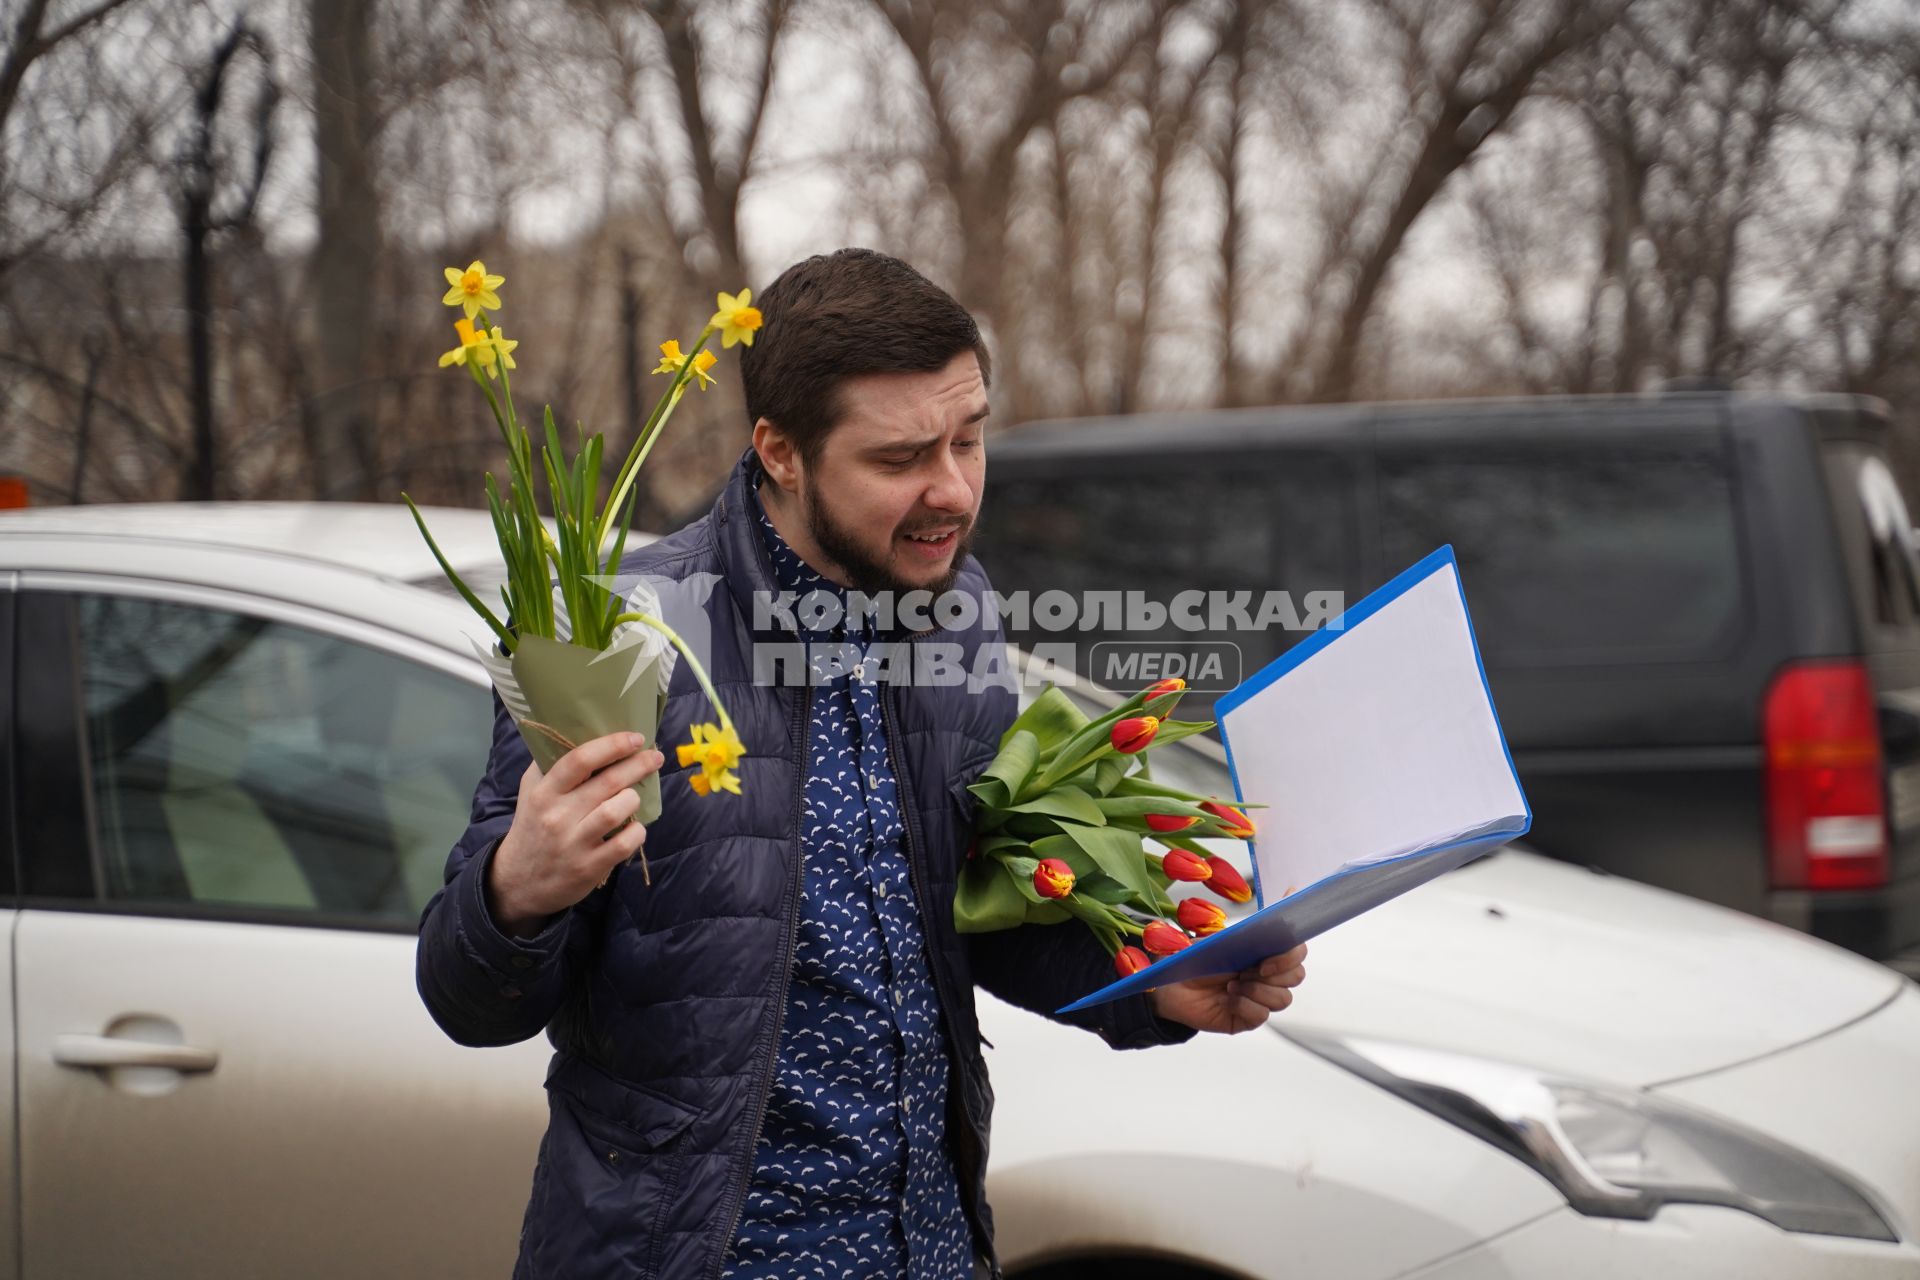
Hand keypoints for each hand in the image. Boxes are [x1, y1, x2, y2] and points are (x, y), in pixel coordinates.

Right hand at [487, 732, 664, 934]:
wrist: (518, 881)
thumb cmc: (533, 827)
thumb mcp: (531, 792)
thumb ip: (550, 764)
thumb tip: (578, 730)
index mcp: (544, 793)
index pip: (579, 760)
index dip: (612, 745)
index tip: (635, 738)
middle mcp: (558, 816)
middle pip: (607, 782)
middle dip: (638, 765)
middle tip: (655, 757)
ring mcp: (574, 843)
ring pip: (617, 810)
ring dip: (633, 798)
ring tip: (633, 796)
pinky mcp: (589, 867)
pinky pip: (625, 843)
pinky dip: (637, 832)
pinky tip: (635, 827)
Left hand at [1147, 944, 1307, 1034]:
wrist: (1172, 983)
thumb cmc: (1196, 958)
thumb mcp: (1220, 939)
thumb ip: (1248, 931)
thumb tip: (1273, 913)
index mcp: (1265, 952)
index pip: (1298, 952)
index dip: (1291, 954)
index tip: (1268, 956)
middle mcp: (1268, 976)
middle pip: (1296, 976)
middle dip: (1276, 972)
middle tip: (1249, 969)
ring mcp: (1260, 999)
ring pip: (1282, 998)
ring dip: (1257, 990)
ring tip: (1232, 984)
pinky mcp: (1248, 1019)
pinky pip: (1261, 1015)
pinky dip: (1246, 1005)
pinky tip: (1229, 999)